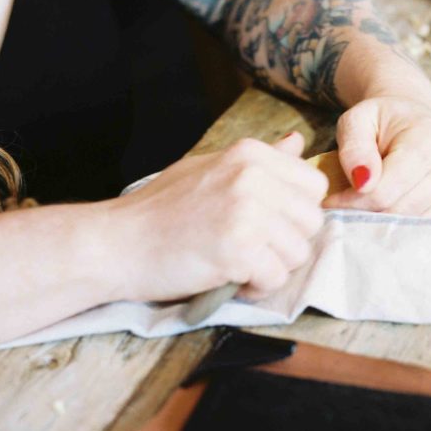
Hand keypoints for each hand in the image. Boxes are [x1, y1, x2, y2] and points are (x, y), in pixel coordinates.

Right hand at [97, 132, 326, 303]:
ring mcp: (247, 212)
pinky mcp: (238, 250)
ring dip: (272, 268)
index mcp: (249, 154)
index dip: (295, 213)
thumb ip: (260, 160)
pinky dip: (256, 287)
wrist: (117, 243)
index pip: (313, 186)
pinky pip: (275, 278)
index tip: (266, 224)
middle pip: (311, 222)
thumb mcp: (210, 168)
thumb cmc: (160, 209)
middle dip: (287, 243)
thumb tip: (298, 142)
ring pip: (298, 253)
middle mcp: (253, 177)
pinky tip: (230, 279)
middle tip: (250, 249)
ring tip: (237, 264)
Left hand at [324, 96, 430, 216]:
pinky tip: (392, 215)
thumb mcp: (357, 120)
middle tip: (344, 212)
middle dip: (367, 215)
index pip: (386, 190)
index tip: (331, 202)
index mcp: (430, 137)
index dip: (352, 203)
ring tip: (366, 211)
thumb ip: (354, 148)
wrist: (415, 114)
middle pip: (403, 210)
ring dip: (387, 224)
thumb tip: (362, 182)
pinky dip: (409, 227)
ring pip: (419, 224)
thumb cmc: (383, 119)